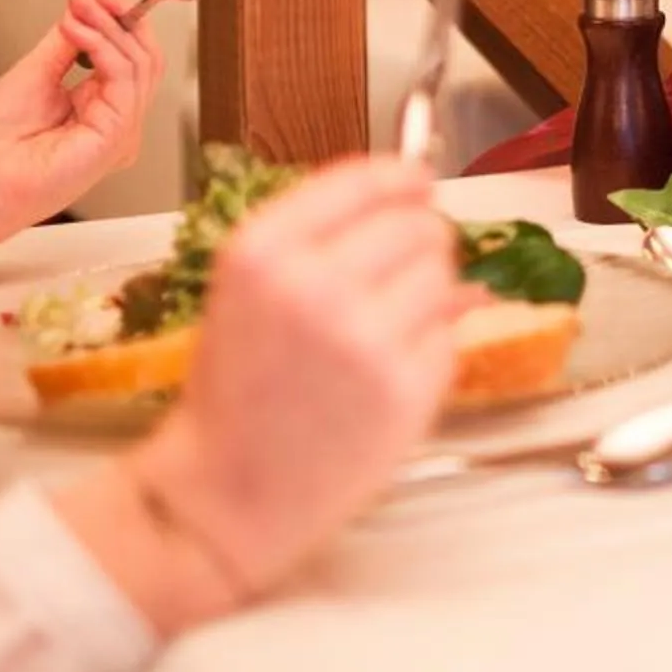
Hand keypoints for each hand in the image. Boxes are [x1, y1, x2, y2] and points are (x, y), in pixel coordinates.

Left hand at [0, 0, 162, 251]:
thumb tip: (84, 9)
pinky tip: (76, 30)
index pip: (132, 60)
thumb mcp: (34, 75)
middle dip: (123, 19)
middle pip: (146, 60)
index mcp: (100, 112)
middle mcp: (116, 125)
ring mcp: (120, 134)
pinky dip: (104, 47)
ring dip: (110, 27)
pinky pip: (124, 80)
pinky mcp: (115, 139)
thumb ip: (66, 44)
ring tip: (79, 8)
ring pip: (141, 65)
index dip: (122, 23)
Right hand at [129, 159, 476, 592]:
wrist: (223, 495)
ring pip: (443, 276)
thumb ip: (319, 234)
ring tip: (385, 328)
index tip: (416, 180)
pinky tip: (388, 372)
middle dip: (419, 240)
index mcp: (261, 252)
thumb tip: (415, 188)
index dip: (402, 177)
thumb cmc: (236, 391)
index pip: (364, 181)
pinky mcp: (403, 392)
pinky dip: (431, 348)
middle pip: (417, 224)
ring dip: (429, 293)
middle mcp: (313, 287)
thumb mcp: (247, 290)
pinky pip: (449, 338)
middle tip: (400, 270)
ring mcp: (364, 341)